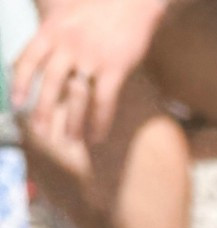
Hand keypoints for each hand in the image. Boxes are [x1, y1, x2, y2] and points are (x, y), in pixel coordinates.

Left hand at [12, 0, 166, 145]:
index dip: (21, 83)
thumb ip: (51, 27)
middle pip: (51, 83)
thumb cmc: (99, 3)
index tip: (17, 103)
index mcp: (53, 29)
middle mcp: (68, 44)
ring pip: (76, 97)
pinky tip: (97, 136)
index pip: (29, 59)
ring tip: (70, 140)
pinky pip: (104, 102)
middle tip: (40, 132)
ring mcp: (91, 57)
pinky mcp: (115, 67)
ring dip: (72, 123)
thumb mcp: (65, 8)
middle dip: (44, 110)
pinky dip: (99, 123)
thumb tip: (40, 48)